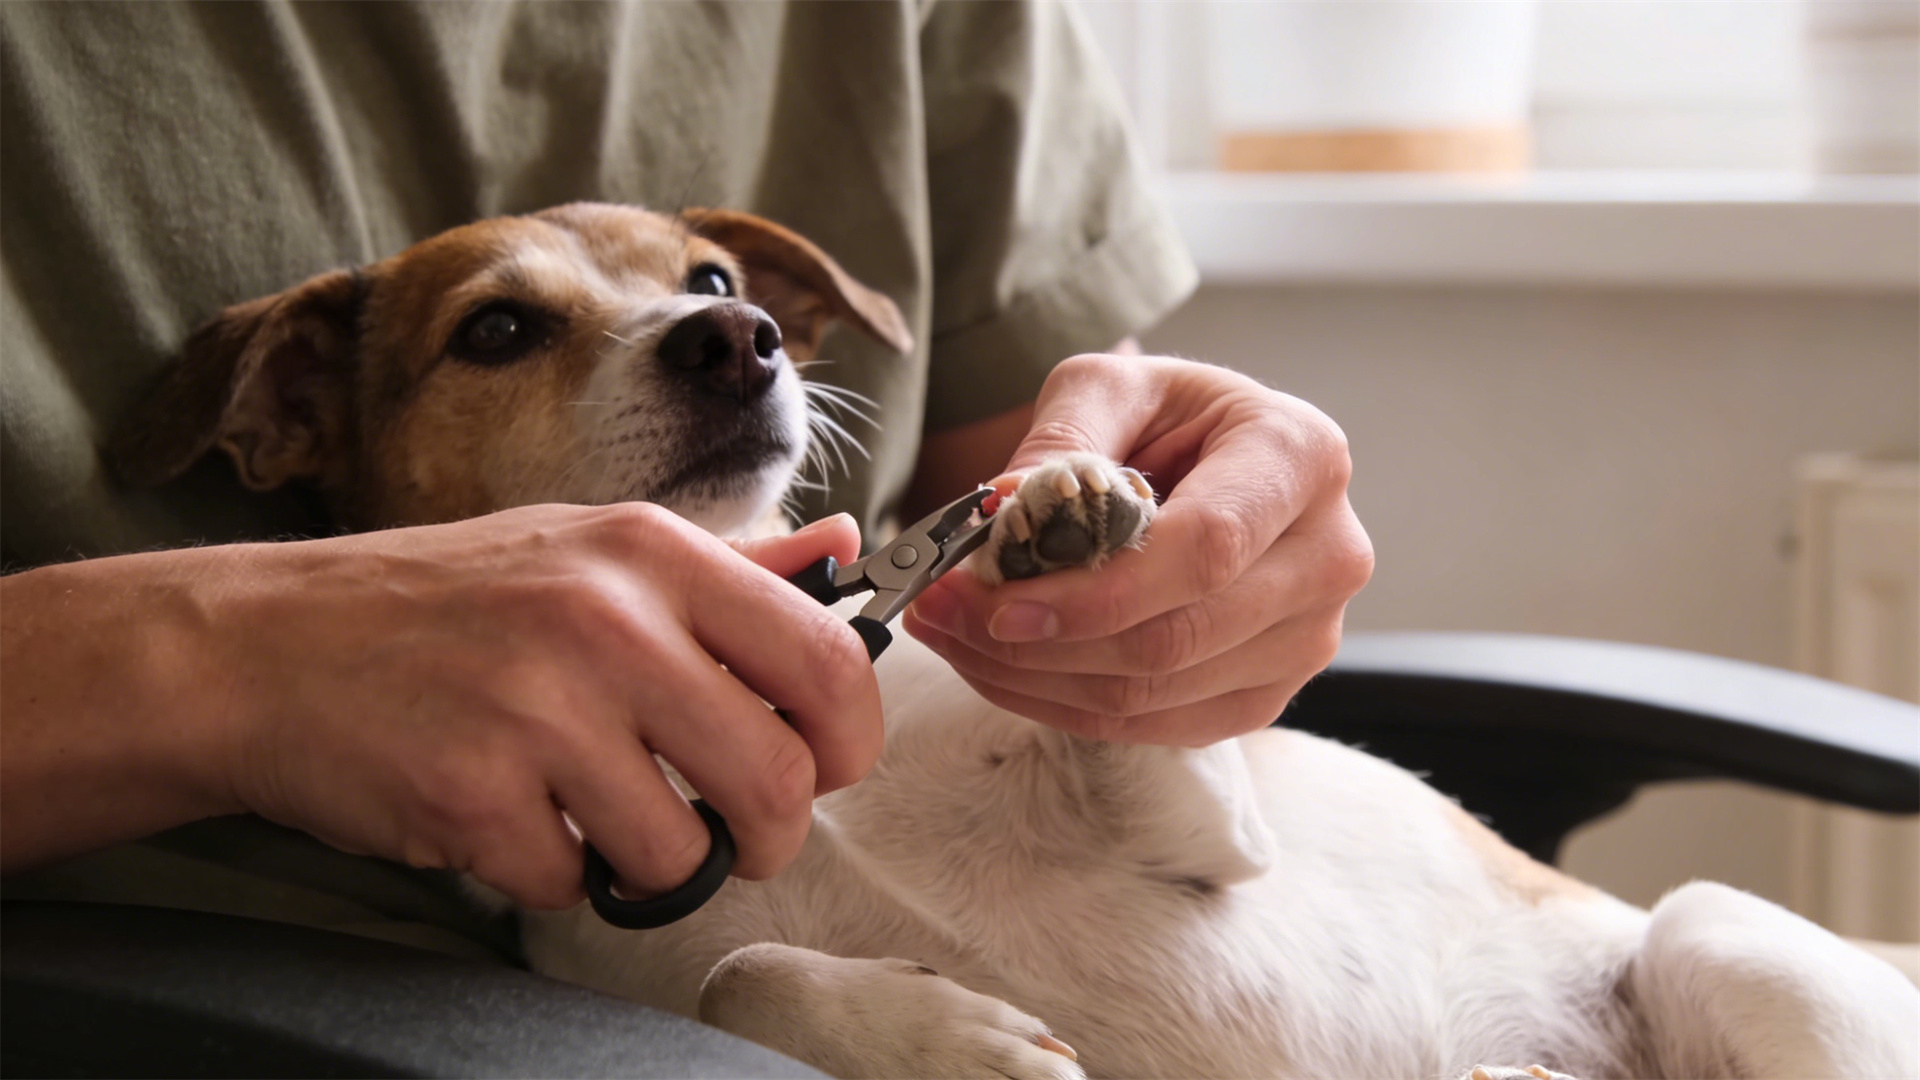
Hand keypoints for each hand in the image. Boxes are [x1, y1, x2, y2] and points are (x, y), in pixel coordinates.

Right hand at [1, 504, 883, 907]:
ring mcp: (536, 709)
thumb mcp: (594, 549)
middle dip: (767, 834)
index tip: (823, 765)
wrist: (263, 645)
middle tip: (727, 830)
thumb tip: (848, 550)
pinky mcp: (470, 794)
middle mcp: (607, 621)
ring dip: (649, 862)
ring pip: (680, 855)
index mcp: (655, 555)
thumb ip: (732, 567)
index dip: (850, 740)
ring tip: (593, 809)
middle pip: (777, 781)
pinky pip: (570, 884)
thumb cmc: (448, 600)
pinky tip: (507, 812)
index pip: (829, 662)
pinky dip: (548, 872)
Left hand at [903, 354, 1372, 745]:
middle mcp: (1327, 555)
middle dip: (1039, 641)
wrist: (1213, 463)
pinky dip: (1060, 704)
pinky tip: (1001, 665)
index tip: (998, 600)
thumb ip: (1061, 441)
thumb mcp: (1111, 389)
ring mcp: (1306, 639)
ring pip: (1155, 695)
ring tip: (951, 632)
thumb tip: (1005, 512)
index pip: (1204, 550)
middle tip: (939, 612)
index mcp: (1300, 457)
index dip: (1097, 591)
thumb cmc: (1166, 420)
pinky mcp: (1265, 695)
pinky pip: (1153, 726)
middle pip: (1176, 637)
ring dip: (1031, 678)